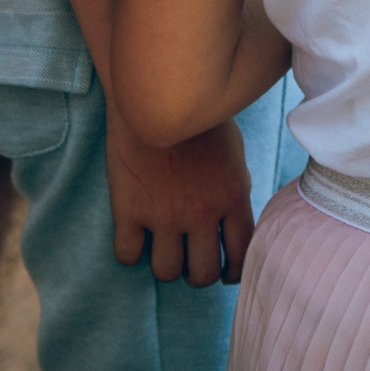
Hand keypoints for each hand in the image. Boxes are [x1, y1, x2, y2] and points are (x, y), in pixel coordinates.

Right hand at [105, 107, 253, 285]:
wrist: (157, 95)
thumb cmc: (199, 120)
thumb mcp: (234, 153)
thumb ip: (235, 189)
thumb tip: (236, 219)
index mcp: (232, 196)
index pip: (241, 254)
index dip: (235, 271)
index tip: (227, 272)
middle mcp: (200, 212)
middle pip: (204, 274)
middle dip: (199, 275)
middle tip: (193, 266)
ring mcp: (163, 215)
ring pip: (167, 272)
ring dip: (167, 266)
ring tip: (165, 252)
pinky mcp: (129, 210)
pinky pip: (128, 256)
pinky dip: (131, 252)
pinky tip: (135, 237)